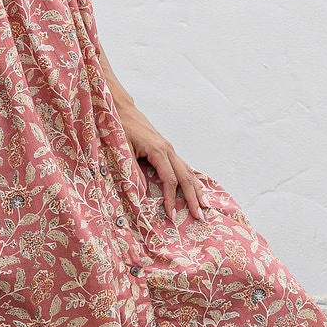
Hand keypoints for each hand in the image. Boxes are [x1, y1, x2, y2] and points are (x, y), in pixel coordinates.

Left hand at [118, 104, 209, 221]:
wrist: (123, 111)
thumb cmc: (122, 128)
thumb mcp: (123, 151)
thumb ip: (133, 171)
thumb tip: (142, 193)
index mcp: (158, 151)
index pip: (170, 180)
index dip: (172, 199)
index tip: (171, 214)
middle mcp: (168, 150)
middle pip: (185, 177)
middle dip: (193, 198)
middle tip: (199, 216)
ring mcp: (170, 149)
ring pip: (188, 171)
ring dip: (197, 189)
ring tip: (204, 204)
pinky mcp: (167, 149)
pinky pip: (183, 166)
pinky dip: (192, 178)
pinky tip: (197, 187)